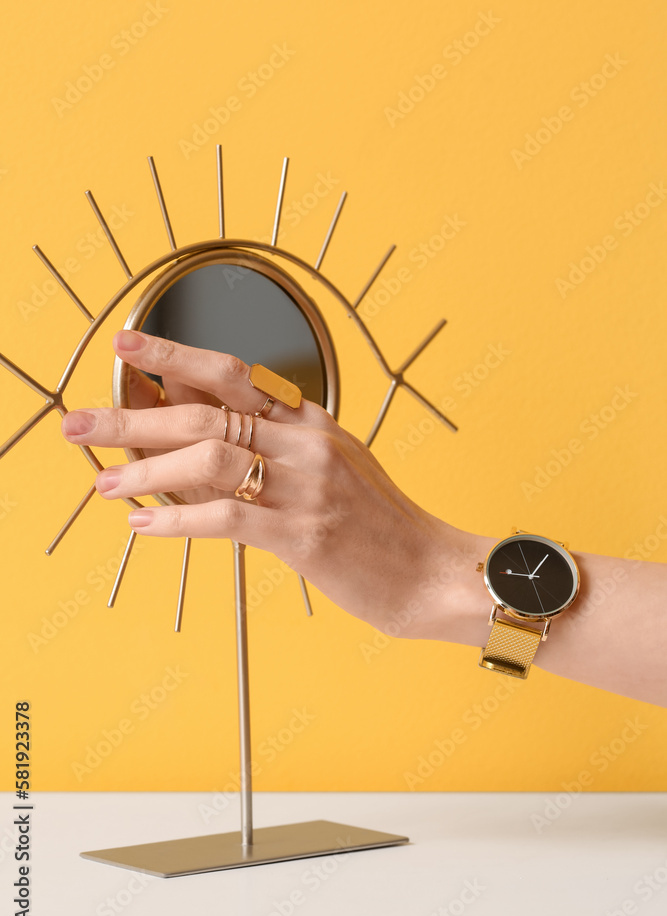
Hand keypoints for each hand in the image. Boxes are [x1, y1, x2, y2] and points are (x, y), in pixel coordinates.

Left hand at [60, 331, 475, 637]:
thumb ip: (276, 440)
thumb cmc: (380, 524)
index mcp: (311, 422)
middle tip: (79, 423)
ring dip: (145, 470)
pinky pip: (226, 518)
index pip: (234, 373)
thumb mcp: (334, 464)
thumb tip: (207, 425)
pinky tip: (141, 526)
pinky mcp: (304, 536)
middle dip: (133, 416)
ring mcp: (306, 487)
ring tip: (101, 483)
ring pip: (209, 459)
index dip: (175, 354)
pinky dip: (175, 522)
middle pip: (206, 411)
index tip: (127, 343)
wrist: (431, 572)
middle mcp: (306, 443)